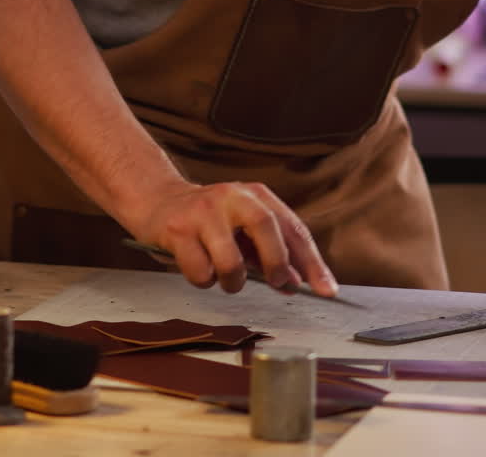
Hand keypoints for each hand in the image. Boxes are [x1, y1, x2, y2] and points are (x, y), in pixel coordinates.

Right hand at [131, 178, 338, 297]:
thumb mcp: (244, 229)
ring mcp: (204, 211)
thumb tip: (297, 282)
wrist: (158, 201)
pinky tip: (197, 265)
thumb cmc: (209, 221)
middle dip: (277, 264)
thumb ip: (271, 252)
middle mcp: (232, 196)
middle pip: (267, 228)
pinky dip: (203, 280)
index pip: (292, 228)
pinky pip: (200, 273)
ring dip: (232, 282)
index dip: (312, 261)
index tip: (327, 290)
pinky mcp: (178, 229)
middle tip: (278, 284)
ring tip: (223, 274)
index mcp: (255, 195)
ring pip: (231, 262)